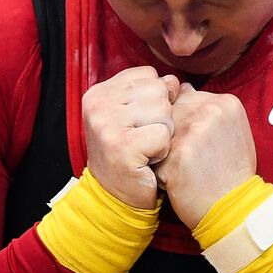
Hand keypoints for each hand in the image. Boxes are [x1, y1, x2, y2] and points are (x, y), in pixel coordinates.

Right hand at [81, 66, 180, 208]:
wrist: (116, 197)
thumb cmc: (131, 153)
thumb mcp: (136, 116)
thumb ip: (152, 93)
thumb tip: (174, 81)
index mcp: (99, 92)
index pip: (148, 75)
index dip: (156, 99)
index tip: (140, 122)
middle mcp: (98, 104)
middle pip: (158, 90)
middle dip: (162, 116)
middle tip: (144, 138)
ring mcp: (107, 125)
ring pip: (163, 110)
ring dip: (164, 133)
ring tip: (146, 148)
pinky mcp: (121, 146)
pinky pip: (163, 135)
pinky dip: (162, 151)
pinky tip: (148, 160)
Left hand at [156, 83, 257, 225]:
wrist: (235, 209)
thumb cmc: (231, 174)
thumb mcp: (230, 131)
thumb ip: (206, 109)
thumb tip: (177, 87)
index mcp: (226, 102)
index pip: (183, 97)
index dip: (181, 122)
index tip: (194, 143)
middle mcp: (210, 109)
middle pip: (168, 112)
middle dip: (170, 135)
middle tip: (188, 159)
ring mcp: (193, 129)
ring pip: (158, 132)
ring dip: (162, 152)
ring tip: (182, 169)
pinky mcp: (177, 152)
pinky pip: (152, 153)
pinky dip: (159, 170)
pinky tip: (177, 180)